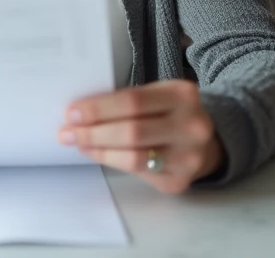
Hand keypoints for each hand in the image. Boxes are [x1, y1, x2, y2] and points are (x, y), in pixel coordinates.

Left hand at [58, 80, 223, 194]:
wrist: (207, 142)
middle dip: (93, 132)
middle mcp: (192, 126)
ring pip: (133, 157)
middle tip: (67, 131)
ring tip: (78, 143)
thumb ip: (128, 101)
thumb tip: (81, 113)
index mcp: (183, 94)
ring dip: (99, 150)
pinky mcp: (180, 180)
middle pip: (132, 131)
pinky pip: (138, 174)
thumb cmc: (170, 114)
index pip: (133, 101)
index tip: (73, 112)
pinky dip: (112, 162)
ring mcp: (189, 156)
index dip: (99, 108)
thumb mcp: (159, 96)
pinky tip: (97, 154)